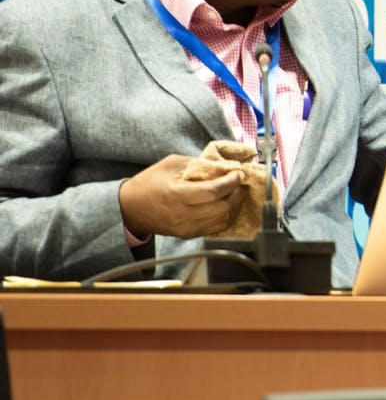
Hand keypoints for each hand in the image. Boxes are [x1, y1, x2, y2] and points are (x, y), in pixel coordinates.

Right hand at [118, 154, 246, 238]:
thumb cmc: (148, 183)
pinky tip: (227, 206)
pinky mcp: (188, 235)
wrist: (129, 208)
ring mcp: (186, 227)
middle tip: (242, 183)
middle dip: (237, 194)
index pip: (213, 191)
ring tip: (237, 194)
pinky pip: (215, 229)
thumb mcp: (170, 164)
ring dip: (235, 206)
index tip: (240, 173)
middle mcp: (183, 214)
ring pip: (222, 221)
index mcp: (177, 194)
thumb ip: (197, 164)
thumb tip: (222, 166)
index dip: (231, 182)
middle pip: (222, 208)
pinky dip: (226, 217)